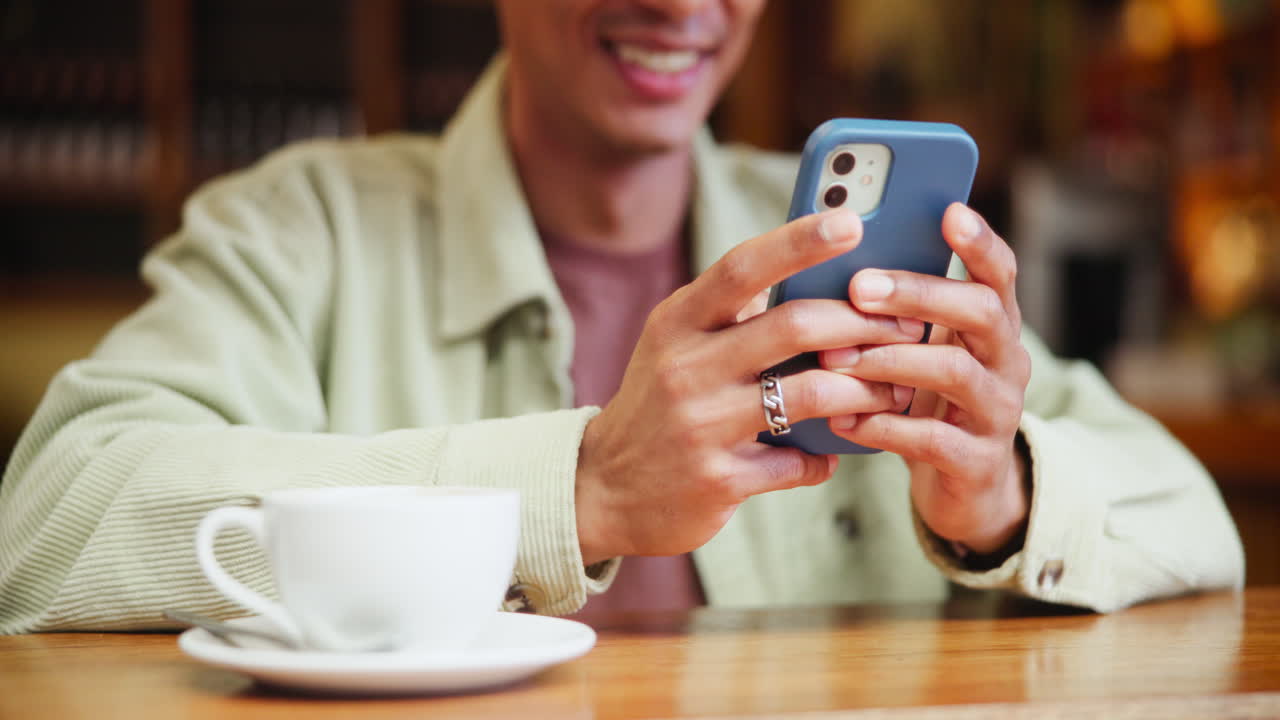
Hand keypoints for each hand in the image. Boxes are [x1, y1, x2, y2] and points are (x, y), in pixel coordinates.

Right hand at [576, 210, 922, 564]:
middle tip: (909, 323)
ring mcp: (701, 426)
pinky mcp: (718, 479)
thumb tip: (824, 278)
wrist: (602, 489)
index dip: (801, 241)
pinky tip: (837, 450)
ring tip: (895, 389)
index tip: (853, 222)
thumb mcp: (678, 344)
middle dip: (863, 322)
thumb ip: (736, 314)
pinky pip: (799, 461)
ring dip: (867, 390)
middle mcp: (684, 367)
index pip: (743, 268)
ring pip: (812, 395)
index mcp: (677, 322)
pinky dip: (829, 455)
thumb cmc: (660, 401)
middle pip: (793, 326)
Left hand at [820, 203, 1031, 553]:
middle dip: (919, 294)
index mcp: (992, 324)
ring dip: (891, 360)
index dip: (979, 242)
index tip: (948, 211)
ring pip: (955, 373)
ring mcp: (997, 412)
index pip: (999, 272)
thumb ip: (895, 311)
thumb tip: (827, 261)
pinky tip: (843, 419)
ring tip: (838, 358)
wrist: (964, 486)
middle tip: (859, 286)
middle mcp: (1006, 361)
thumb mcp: (920, 348)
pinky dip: (884, 426)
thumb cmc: (927, 399)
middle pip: (981, 311)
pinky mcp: (976, 463)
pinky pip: (932, 439)